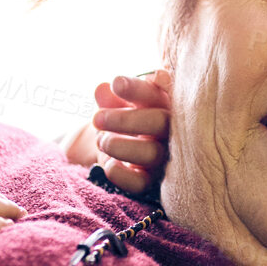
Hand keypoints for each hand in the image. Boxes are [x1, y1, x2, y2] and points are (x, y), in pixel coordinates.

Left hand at [91, 70, 171, 195]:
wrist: (127, 152)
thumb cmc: (127, 121)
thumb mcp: (117, 106)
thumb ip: (110, 98)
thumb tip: (101, 89)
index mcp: (164, 104)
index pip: (155, 93)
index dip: (136, 88)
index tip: (115, 83)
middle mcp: (170, 130)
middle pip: (159, 122)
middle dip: (124, 119)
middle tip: (96, 119)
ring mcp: (163, 156)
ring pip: (151, 153)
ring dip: (120, 146)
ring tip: (100, 140)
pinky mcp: (152, 181)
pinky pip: (141, 183)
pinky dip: (121, 175)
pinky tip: (108, 164)